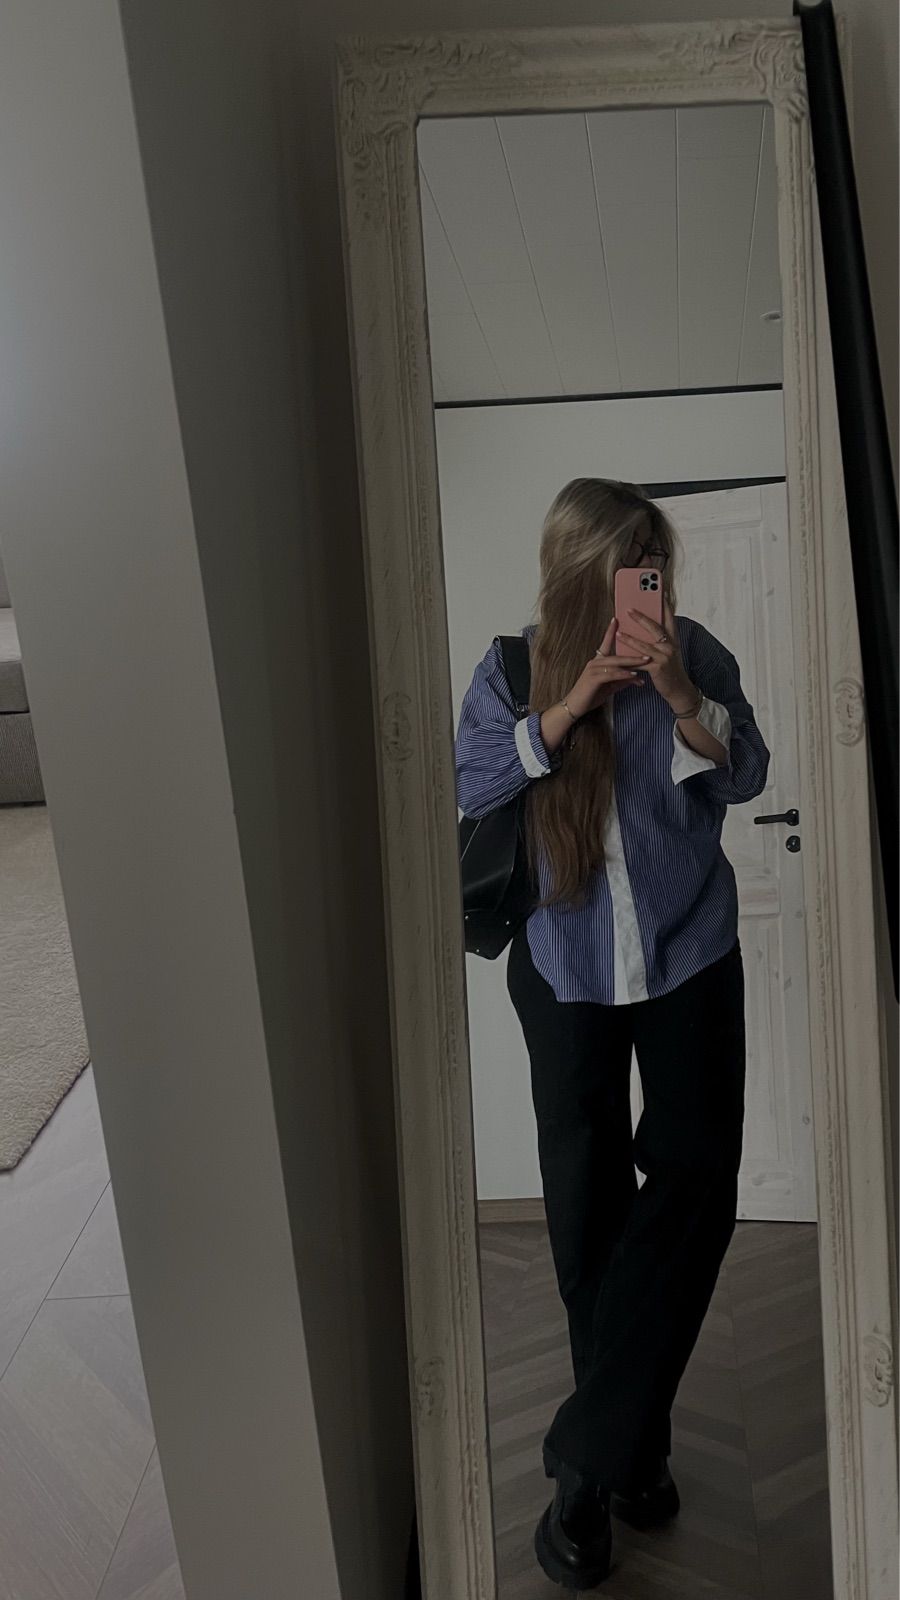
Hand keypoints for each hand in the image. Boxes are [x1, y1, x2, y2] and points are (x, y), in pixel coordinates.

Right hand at [564, 617, 649, 718]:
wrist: (574, 706)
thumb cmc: (590, 696)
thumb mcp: (609, 687)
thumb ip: (621, 680)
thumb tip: (636, 677)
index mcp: (598, 661)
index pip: (605, 643)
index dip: (611, 631)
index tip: (616, 619)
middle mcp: (595, 662)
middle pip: (617, 654)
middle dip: (633, 652)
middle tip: (649, 651)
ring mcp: (593, 669)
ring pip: (616, 663)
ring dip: (632, 663)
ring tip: (645, 662)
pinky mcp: (593, 678)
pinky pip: (611, 674)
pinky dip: (623, 674)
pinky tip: (633, 675)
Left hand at [616, 597, 696, 711]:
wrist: (679, 690)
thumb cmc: (670, 670)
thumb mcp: (668, 651)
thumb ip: (659, 638)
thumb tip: (643, 625)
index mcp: (673, 639)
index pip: (669, 617)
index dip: (663, 603)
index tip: (657, 589)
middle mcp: (671, 645)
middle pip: (655, 627)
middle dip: (641, 617)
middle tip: (628, 608)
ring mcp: (665, 656)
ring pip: (644, 644)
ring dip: (630, 637)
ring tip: (618, 630)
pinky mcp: (658, 668)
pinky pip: (640, 661)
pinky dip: (629, 657)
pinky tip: (620, 653)